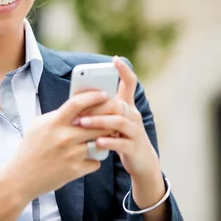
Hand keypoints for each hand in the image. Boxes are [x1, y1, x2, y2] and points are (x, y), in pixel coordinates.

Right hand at [2, 90, 114, 203]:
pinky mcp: (76, 170)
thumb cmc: (30, 148)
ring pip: (100, 141)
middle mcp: (64, 137)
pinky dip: (95, 158)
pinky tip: (89, 157)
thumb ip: (58, 115)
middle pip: (96, 122)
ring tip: (106, 135)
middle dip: (109, 117)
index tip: (104, 94)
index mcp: (54, 123)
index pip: (78, 103)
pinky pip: (96, 161)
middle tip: (115, 114)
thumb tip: (77, 105)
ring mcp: (71, 155)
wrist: (21, 178)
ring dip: (105, 138)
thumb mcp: (39, 125)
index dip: (93, 96)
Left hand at [77, 57, 159, 178]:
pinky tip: (97, 142)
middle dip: (98, 104)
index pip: (130, 83)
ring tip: (82, 123)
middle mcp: (133, 115)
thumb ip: (102, 110)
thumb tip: (78, 101)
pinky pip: (121, 142)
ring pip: (119, 121)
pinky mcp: (134, 147)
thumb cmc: (122, 137)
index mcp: (127, 106)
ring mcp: (136, 131)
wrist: (142, 162)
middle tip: (78, 107)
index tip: (115, 59)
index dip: (124, 71)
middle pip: (118, 103)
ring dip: (99, 121)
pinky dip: (108, 141)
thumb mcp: (113, 121)